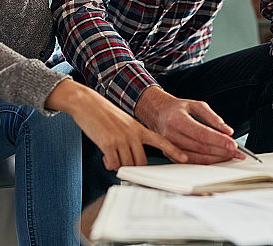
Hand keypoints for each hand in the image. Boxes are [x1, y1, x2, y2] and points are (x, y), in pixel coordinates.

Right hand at [46, 79, 186, 169]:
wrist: (87, 103)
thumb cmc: (103, 114)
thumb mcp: (124, 122)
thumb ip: (132, 137)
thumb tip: (131, 157)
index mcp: (139, 128)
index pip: (161, 141)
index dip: (174, 150)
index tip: (185, 158)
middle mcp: (133, 133)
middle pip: (141, 162)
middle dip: (133, 168)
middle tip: (124, 166)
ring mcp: (121, 138)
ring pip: (127, 164)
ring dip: (118, 166)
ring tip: (111, 157)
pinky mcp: (108, 143)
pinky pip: (113, 164)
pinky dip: (109, 164)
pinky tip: (105, 157)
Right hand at [134, 86, 244, 163]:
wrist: (157, 113)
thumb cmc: (176, 109)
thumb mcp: (195, 105)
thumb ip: (212, 117)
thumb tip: (227, 130)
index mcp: (177, 119)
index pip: (201, 134)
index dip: (219, 140)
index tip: (233, 144)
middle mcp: (171, 134)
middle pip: (200, 148)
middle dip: (221, 151)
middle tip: (236, 152)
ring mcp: (169, 146)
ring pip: (196, 158)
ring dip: (216, 159)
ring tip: (230, 156)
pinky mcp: (170, 154)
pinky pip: (190, 162)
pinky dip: (205, 163)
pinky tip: (216, 160)